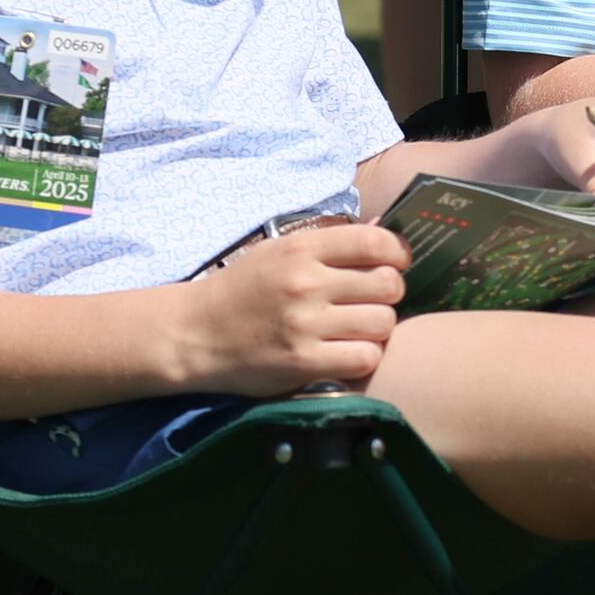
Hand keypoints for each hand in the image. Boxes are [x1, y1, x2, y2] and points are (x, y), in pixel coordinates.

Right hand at [179, 222, 406, 392]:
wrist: (195, 333)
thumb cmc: (243, 289)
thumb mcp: (279, 252)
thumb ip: (331, 243)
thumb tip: (386, 231)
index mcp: (301, 248)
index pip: (376, 243)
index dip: (399, 254)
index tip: (396, 264)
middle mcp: (305, 283)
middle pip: (388, 284)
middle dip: (390, 293)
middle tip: (374, 300)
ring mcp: (305, 325)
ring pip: (383, 323)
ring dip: (379, 327)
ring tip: (360, 328)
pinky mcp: (303, 363)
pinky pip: (365, 358)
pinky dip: (365, 356)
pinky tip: (348, 352)